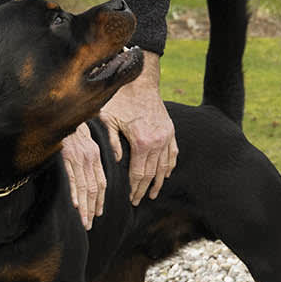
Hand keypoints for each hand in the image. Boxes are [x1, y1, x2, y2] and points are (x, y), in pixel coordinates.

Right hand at [59, 126, 105, 229]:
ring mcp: (78, 158)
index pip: (101, 182)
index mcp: (95, 155)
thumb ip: (90, 155)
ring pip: (84, 187)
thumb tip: (92, 171)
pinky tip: (75, 205)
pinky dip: (75, 193)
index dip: (100, 199)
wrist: (61, 111)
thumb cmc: (71, 127)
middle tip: (89, 224)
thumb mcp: (86, 139)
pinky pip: (72, 178)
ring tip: (84, 222)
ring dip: (84, 207)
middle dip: (92, 209)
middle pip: (94, 189)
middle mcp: (89, 158)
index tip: (98, 213)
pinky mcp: (66, 157)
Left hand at [98, 52, 175, 205]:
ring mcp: (166, 136)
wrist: (140, 80)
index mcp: (141, 142)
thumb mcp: (108, 119)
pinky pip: (173, 153)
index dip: (135, 188)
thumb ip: (111, 142)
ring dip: (159, 182)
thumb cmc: (120, 99)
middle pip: (152, 173)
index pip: (139, 173)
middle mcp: (157, 142)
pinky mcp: (170, 130)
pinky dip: (170, 165)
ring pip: (164, 166)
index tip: (131, 199)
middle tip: (139, 201)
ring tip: (154, 194)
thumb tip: (115, 161)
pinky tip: (166, 174)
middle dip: (145, 189)